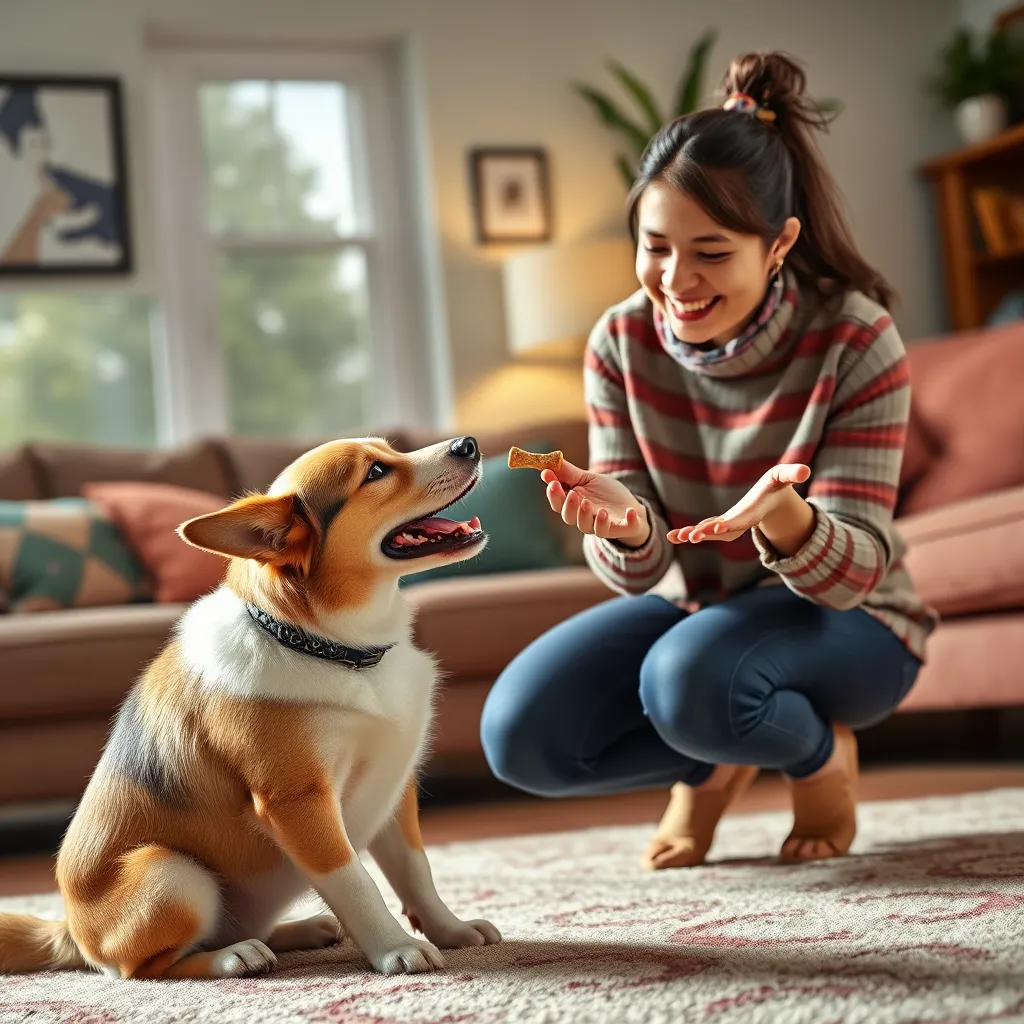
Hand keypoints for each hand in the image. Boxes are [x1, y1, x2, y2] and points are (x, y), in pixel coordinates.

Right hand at [541, 459, 649, 547]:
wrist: (627, 505)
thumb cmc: (604, 492)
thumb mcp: (587, 479)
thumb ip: (568, 473)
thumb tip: (546, 466)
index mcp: (573, 505)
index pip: (558, 503)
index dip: (553, 494)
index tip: (552, 482)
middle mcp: (583, 518)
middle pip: (569, 518)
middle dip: (569, 507)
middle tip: (572, 494)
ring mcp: (601, 525)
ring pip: (588, 527)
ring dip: (587, 516)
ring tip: (589, 504)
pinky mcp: (622, 528)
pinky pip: (623, 529)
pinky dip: (628, 521)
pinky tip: (630, 512)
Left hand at [668, 464, 810, 543]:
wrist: (773, 500)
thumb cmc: (777, 485)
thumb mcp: (784, 476)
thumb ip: (792, 473)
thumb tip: (805, 470)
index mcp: (753, 512)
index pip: (741, 520)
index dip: (731, 523)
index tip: (719, 528)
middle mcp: (739, 522)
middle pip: (722, 530)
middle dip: (708, 533)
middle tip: (691, 536)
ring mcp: (729, 524)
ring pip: (709, 532)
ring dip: (693, 534)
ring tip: (675, 537)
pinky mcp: (721, 524)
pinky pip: (703, 529)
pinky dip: (689, 533)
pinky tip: (673, 536)